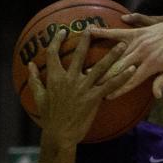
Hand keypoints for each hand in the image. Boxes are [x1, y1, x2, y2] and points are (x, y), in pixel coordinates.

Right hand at [28, 29, 134, 145]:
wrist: (60, 134)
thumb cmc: (50, 117)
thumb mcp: (39, 96)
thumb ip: (35, 79)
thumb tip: (30, 65)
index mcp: (55, 77)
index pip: (53, 53)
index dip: (56, 40)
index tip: (62, 31)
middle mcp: (70, 79)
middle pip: (79, 55)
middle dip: (86, 40)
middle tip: (93, 28)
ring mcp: (83, 88)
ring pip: (100, 67)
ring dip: (112, 55)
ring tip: (122, 44)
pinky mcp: (94, 98)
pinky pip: (111, 85)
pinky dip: (122, 77)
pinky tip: (132, 70)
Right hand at [90, 12, 162, 99]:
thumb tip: (156, 95)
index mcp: (152, 65)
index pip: (131, 80)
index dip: (118, 89)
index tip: (107, 96)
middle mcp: (142, 52)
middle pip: (119, 68)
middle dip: (105, 77)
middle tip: (89, 84)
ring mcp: (139, 40)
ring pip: (116, 53)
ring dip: (101, 61)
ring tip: (86, 67)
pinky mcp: (137, 31)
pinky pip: (118, 32)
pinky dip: (105, 32)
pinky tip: (91, 31)